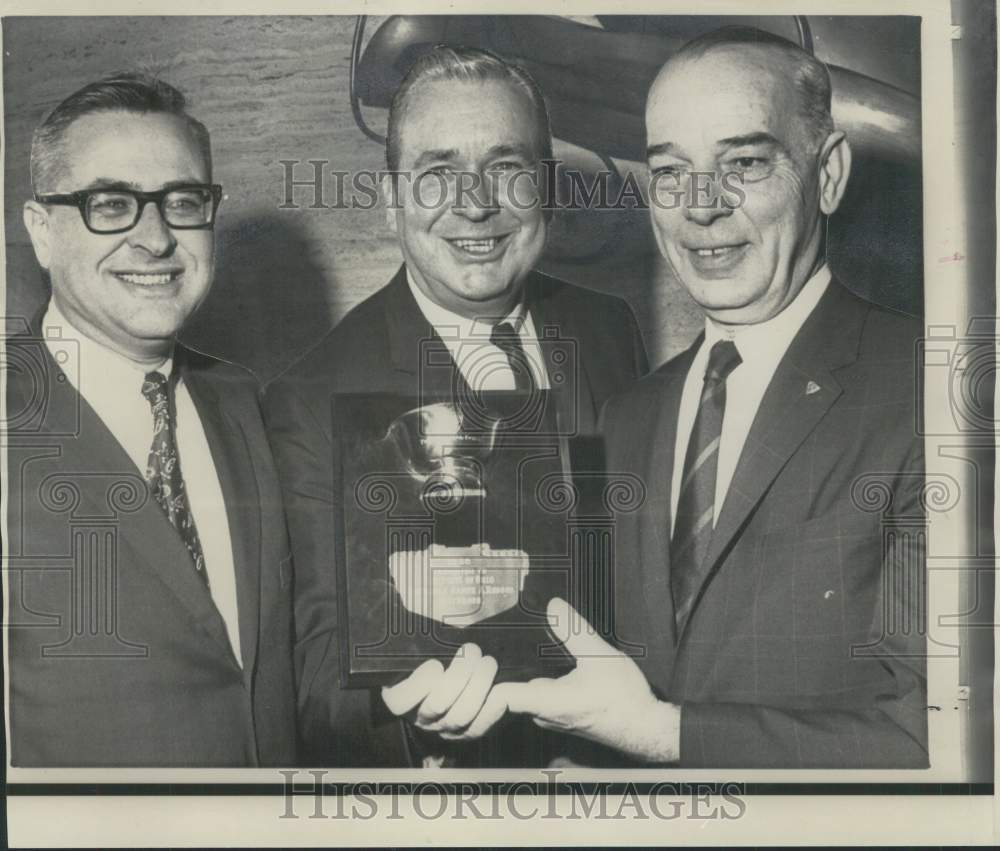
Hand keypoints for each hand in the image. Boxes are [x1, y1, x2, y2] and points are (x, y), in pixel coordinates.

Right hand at [381, 643, 507, 740]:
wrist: (445, 682)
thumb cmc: (426, 659)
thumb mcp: (416, 650)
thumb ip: (418, 642)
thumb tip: (420, 614)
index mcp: (401, 696)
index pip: (400, 701)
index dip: (419, 685)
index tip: (435, 664)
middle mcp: (421, 717)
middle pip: (438, 706)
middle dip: (459, 676)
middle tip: (472, 650)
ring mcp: (445, 727)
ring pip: (461, 716)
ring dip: (479, 685)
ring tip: (488, 663)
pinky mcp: (468, 731)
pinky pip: (481, 726)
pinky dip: (493, 708)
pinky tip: (503, 694)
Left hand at [497, 598, 680, 762]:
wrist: (647, 728)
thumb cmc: (625, 699)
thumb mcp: (599, 655)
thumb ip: (573, 629)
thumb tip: (553, 605)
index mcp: (546, 702)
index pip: (499, 697)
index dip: (485, 678)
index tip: (484, 655)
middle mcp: (543, 713)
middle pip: (508, 691)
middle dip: (503, 667)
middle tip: (494, 640)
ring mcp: (552, 716)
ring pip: (525, 692)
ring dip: (522, 672)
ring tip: (516, 644)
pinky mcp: (562, 715)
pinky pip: (539, 696)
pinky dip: (538, 678)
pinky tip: (544, 660)